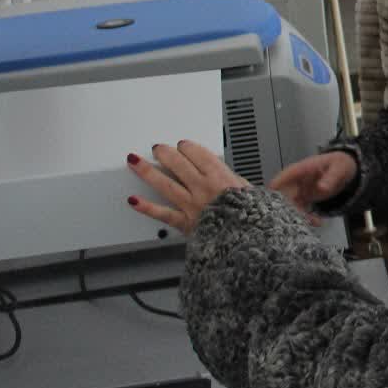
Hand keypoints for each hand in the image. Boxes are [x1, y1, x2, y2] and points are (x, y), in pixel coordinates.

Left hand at [127, 141, 247, 235]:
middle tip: (159, 148)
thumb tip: (233, 179)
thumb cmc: (254, 219)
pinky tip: (133, 200)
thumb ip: (237, 184)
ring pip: (165, 184)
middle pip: (179, 164)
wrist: (247, 243)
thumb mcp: (254, 193)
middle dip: (166, 153)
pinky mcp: (183, 222)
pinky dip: (145, 207)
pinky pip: (161, 213)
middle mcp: (203, 188)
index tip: (184, 145)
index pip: (199, 155)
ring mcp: (190, 205)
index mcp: (222, 178)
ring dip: (148, 171)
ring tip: (136, 161)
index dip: (188, 147)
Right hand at [270, 151, 358, 222]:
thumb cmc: (339, 163)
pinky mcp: (304, 199)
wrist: (345, 168)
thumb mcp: (338, 168)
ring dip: (298, 216)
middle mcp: (297, 180)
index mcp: (301, 169)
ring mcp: (299, 190)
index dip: (275, 189)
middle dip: (287, 208)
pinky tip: (317, 222)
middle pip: (284, 195)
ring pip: (291, 205)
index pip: (282, 178)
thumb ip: (330, 178)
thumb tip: (322, 187)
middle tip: (298, 219)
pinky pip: (301, 210)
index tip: (272, 202)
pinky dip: (307, 217)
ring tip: (313, 222)